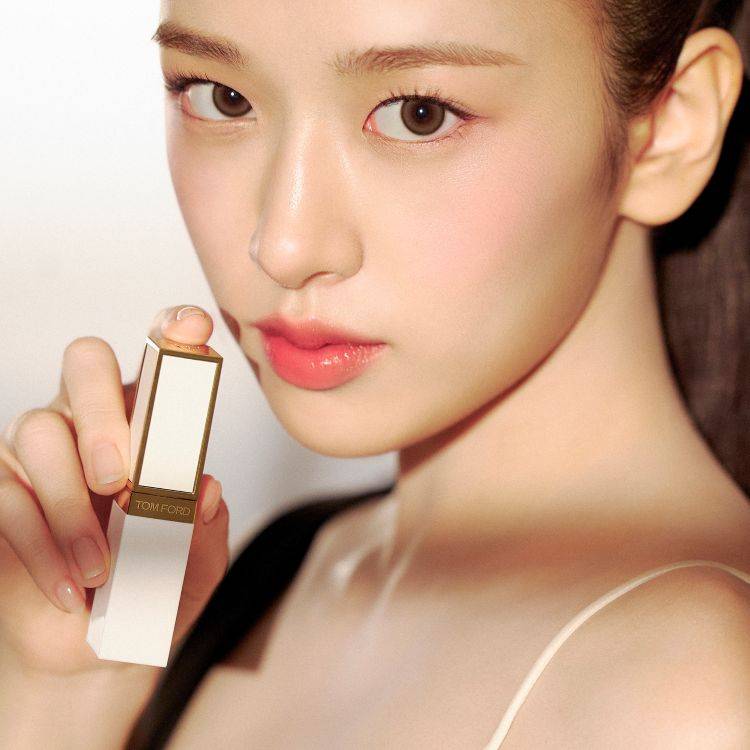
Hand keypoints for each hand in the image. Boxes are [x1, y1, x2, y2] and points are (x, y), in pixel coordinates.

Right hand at [0, 305, 228, 677]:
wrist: (98, 644)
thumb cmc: (156, 588)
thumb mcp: (197, 565)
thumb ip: (205, 527)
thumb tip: (203, 489)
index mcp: (153, 421)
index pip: (160, 355)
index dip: (174, 332)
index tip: (192, 330)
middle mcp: (93, 419)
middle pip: (85, 363)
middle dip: (104, 413)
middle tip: (123, 482)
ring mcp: (40, 448)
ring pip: (39, 429)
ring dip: (71, 504)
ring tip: (101, 567)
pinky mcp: (1, 489)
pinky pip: (7, 495)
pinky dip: (40, 543)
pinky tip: (70, 586)